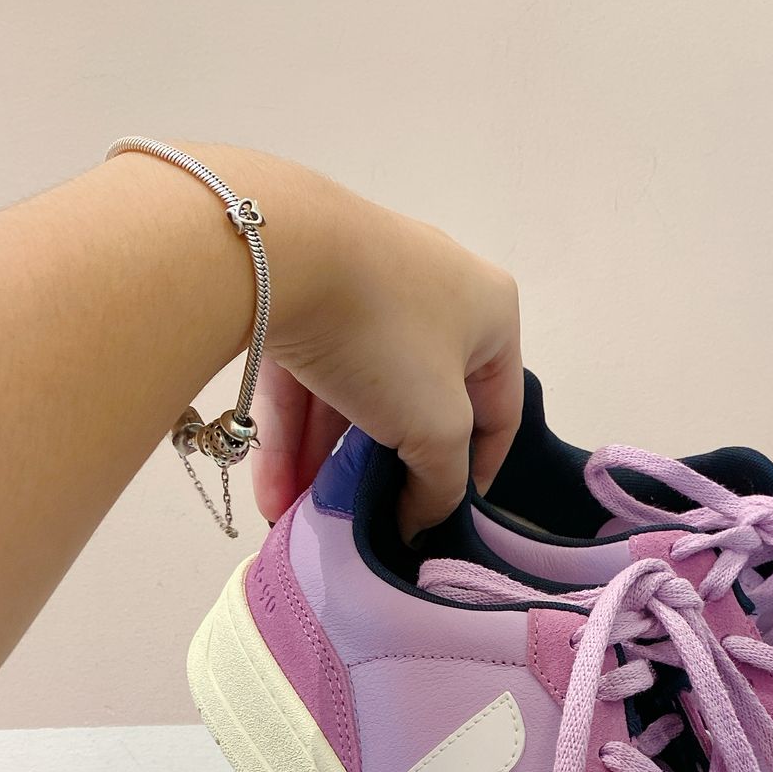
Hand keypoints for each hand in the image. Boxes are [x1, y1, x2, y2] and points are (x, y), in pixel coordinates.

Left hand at [250, 178, 522, 540]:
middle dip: (382, 471)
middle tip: (363, 519)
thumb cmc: (384, 337)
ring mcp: (363, 284)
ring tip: (304, 517)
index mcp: (490, 311)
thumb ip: (443, 483)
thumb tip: (422, 519)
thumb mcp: (436, 426)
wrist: (275, 252)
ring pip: (353, 392)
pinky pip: (308, 371)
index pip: (499, 410)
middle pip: (417, 404)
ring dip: (328, 461)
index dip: (477, 474)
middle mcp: (433, 289)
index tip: (441, 519)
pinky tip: (274, 489)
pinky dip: (294, 430)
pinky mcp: (300, 288)